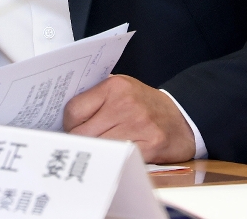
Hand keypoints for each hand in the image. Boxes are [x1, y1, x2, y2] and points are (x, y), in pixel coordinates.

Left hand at [63, 75, 195, 162]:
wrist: (181, 118)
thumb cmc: (145, 105)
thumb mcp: (121, 90)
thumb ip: (96, 98)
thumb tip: (65, 117)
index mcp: (114, 86)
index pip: (74, 110)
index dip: (69, 125)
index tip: (72, 130)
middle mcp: (125, 103)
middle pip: (82, 132)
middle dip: (79, 142)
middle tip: (82, 144)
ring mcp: (138, 125)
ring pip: (97, 147)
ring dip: (94, 153)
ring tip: (98, 151)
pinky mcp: (150, 146)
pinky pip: (117, 158)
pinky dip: (112, 160)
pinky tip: (114, 157)